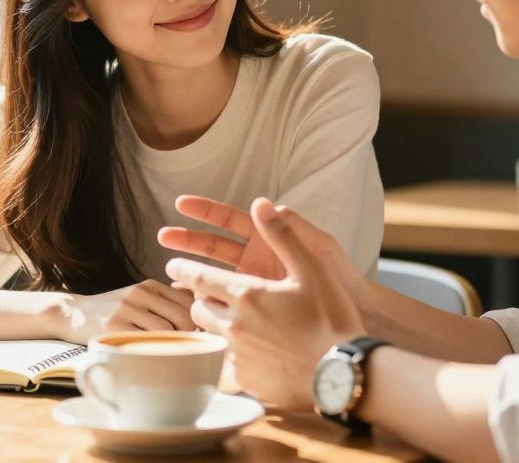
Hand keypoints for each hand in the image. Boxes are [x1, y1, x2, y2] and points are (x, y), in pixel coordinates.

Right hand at [59, 280, 195, 344]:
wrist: (72, 314)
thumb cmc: (114, 313)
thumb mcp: (140, 300)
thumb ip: (167, 304)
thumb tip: (202, 316)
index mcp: (151, 285)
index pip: (190, 302)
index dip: (200, 323)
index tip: (198, 339)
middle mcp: (141, 293)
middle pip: (184, 317)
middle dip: (191, 337)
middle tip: (187, 353)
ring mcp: (126, 308)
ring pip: (167, 331)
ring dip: (172, 348)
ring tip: (166, 357)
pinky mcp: (113, 326)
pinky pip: (145, 342)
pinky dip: (152, 353)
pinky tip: (148, 359)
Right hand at [158, 196, 365, 298]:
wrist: (355, 316)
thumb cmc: (341, 279)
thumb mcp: (318, 249)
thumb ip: (291, 227)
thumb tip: (264, 203)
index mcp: (269, 238)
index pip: (230, 220)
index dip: (205, 211)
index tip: (181, 204)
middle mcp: (257, 258)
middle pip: (214, 245)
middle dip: (188, 239)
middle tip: (163, 236)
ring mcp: (254, 284)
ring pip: (215, 272)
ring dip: (192, 270)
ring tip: (168, 270)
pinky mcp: (256, 308)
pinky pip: (224, 300)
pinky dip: (205, 299)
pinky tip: (187, 302)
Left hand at [166, 199, 364, 409]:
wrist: (343, 372)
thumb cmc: (331, 318)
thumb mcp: (311, 269)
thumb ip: (283, 235)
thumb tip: (261, 203)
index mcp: (246, 293)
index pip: (198, 277)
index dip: (182, 269)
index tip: (171, 265)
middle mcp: (234, 323)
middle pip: (198, 307)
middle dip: (199, 298)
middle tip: (207, 295)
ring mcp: (237, 354)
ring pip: (209, 334)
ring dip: (213, 323)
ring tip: (231, 321)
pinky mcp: (245, 378)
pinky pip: (225, 360)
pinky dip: (231, 350)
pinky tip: (253, 350)